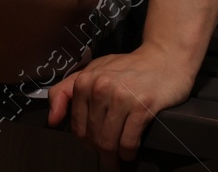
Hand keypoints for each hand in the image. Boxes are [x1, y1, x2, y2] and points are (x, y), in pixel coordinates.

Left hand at [45, 43, 197, 166]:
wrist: (165, 59)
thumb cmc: (129, 68)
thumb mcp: (94, 71)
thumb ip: (66, 91)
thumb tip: (52, 120)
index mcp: (85, 80)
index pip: (77, 126)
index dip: (85, 140)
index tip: (93, 144)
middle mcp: (101, 87)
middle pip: (93, 136)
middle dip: (101, 151)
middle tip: (108, 155)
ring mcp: (122, 97)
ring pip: (109, 142)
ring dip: (113, 156)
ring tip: (118, 158)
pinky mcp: (142, 106)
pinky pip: (128, 142)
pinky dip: (128, 153)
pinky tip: (130, 151)